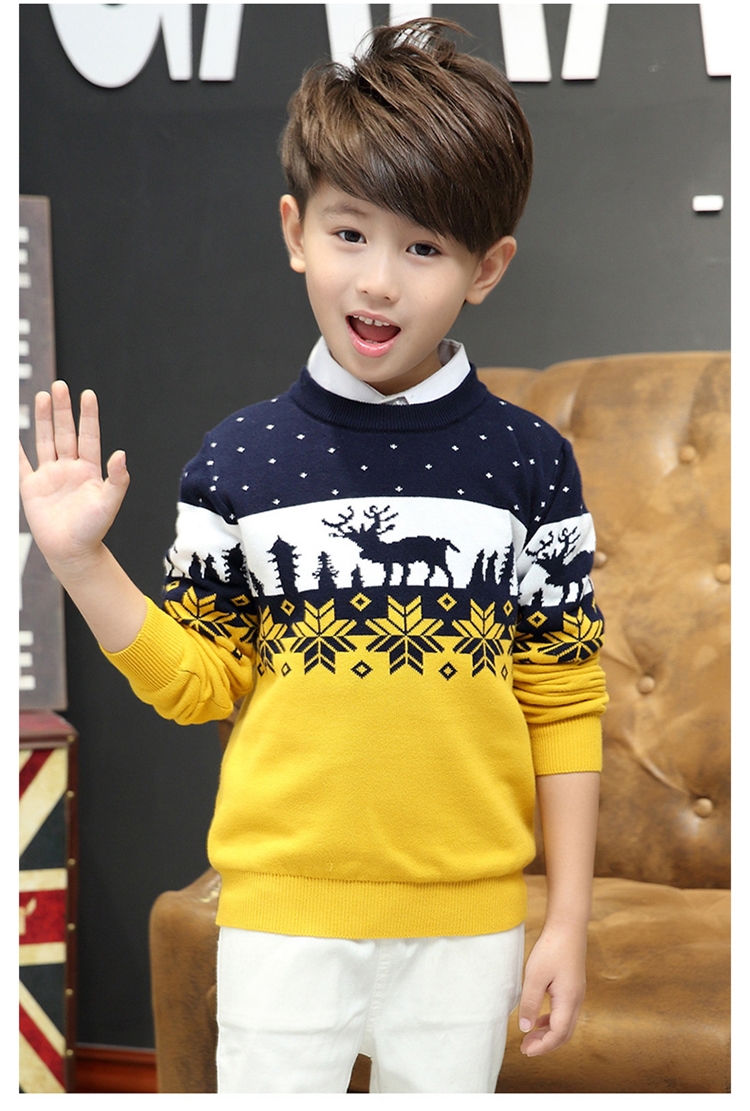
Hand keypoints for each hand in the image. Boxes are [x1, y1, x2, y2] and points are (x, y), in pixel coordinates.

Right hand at [19, 381, 129, 574]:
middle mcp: (70, 468)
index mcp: (90, 470)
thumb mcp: (110, 503)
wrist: (72, 551)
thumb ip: (117, 479)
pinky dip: (15, 449)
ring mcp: (50, 476)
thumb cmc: (93, 529)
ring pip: (45, 441)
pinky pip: (21, 464)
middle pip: (65, 433)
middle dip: (62, 410)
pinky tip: (12, 432)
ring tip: (43, 397)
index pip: (89, 436)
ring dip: (44, 420)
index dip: (88, 416)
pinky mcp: (32, 487)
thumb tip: (122, 454)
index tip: (87, 394)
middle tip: (60, 386)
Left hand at [517, 923, 586, 1056]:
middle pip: (564, 1033)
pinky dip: (552, 1020)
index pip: (557, 1034)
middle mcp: (576, 1000)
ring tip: (530, 1036)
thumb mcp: (535, 976)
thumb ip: (530, 1003)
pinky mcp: (573, 986)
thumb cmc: (551, 949)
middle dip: (546, 1044)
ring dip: (549, 1033)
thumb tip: (525, 1028)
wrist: (568, 927)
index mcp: (568, 1000)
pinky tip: (539, 1018)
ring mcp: (576, 993)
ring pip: (565, 1024)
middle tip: (526, 1048)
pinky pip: (564, 1012)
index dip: (542, 1046)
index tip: (525, 1050)